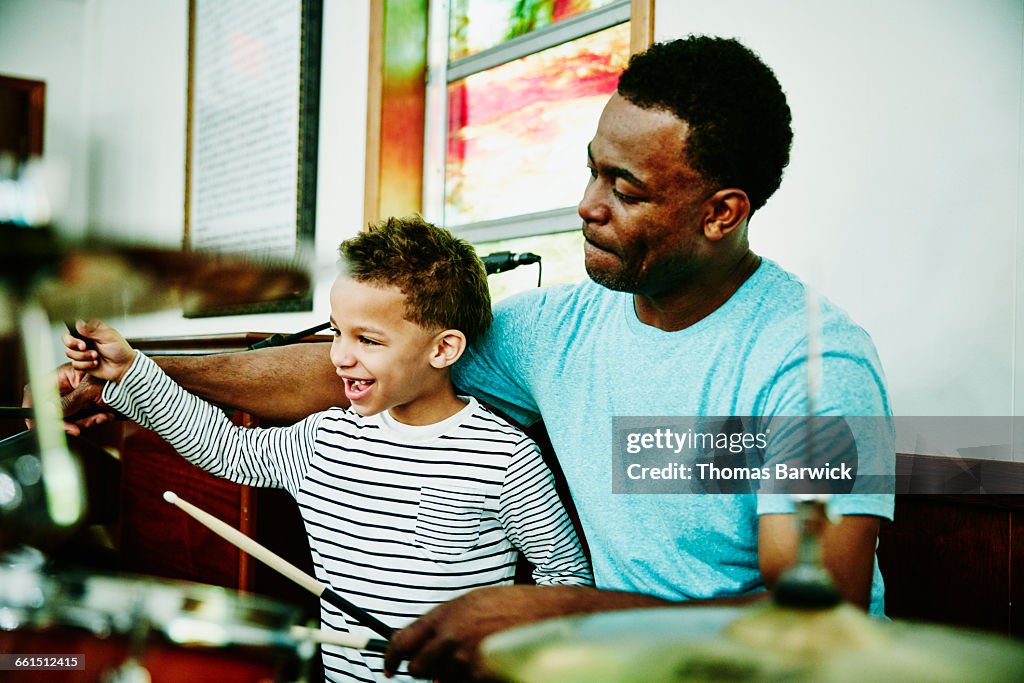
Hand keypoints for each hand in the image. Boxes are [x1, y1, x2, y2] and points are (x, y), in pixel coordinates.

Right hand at [22, 363, 113, 434]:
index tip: (39, 424)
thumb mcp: (89, 390)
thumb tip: (48, 413)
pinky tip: (106, 416)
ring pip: (68, 422)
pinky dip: (94, 423)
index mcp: (62, 377)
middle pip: (51, 413)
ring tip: (102, 416)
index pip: (36, 393)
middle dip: (67, 422)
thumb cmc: (118, 379)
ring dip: (85, 423)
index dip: (34, 410)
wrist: (139, 387)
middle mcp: (66, 390)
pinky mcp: (86, 413)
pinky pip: (82, 425)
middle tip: (78, 428)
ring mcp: (76, 402)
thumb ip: (68, 402)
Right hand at [63, 319, 136, 382]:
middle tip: (84, 347)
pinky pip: (75, 364)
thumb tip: (80, 323)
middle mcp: (84, 340)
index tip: (81, 338)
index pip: (74, 327)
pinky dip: (86, 365)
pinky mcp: (82, 363)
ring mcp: (82, 352)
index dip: (73, 332)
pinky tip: (95, 363)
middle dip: (73, 344)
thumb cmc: (120, 351)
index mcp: (91, 330)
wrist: (123, 368)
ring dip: (84, 356)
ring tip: (96, 356)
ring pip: (69, 353)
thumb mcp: (109, 336)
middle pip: (66, 339)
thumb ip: (93, 329)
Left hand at [384, 586, 539, 681]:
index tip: (389, 667)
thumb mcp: (471, 602)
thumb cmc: (513, 605)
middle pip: (418, 668)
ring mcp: (466, 660)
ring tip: (477, 653)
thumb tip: (421, 643)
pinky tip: (488, 662)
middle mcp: (451, 637)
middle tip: (440, 662)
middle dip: (425, 668)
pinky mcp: (481, 677)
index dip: (391, 657)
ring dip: (452, 673)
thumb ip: (443, 621)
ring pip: (441, 679)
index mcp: (445, 614)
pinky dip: (471, 679)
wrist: (547, 615)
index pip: (402, 641)